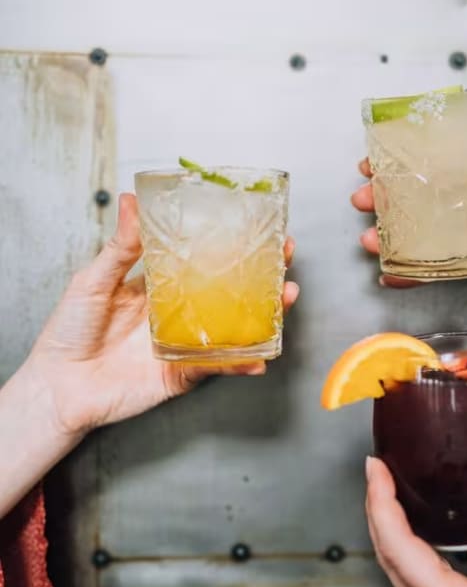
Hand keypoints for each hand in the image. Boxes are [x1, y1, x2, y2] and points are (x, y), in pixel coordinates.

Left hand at [24, 194, 298, 434]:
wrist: (60, 384)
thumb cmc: (70, 331)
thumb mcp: (95, 280)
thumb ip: (121, 248)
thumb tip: (131, 201)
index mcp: (162, 287)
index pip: (205, 262)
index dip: (233, 247)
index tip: (257, 228)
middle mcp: (182, 313)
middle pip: (231, 293)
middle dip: (263, 276)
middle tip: (284, 257)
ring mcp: (188, 343)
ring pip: (235, 328)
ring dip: (266, 316)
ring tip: (286, 298)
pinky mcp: (186, 373)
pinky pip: (218, 366)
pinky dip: (240, 363)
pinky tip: (260, 358)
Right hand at [351, 153, 466, 285]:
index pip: (426, 163)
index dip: (395, 161)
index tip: (371, 162)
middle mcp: (456, 202)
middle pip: (408, 199)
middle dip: (379, 199)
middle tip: (363, 199)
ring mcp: (456, 233)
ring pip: (413, 235)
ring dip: (386, 238)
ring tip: (369, 242)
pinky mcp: (463, 262)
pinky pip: (431, 269)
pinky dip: (408, 276)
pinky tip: (389, 277)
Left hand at [365, 445, 466, 586]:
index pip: (394, 545)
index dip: (380, 501)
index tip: (376, 468)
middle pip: (392, 554)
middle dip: (381, 509)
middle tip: (379, 472)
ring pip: (415, 565)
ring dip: (407, 526)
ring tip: (405, 492)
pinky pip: (448, 573)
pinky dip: (450, 545)